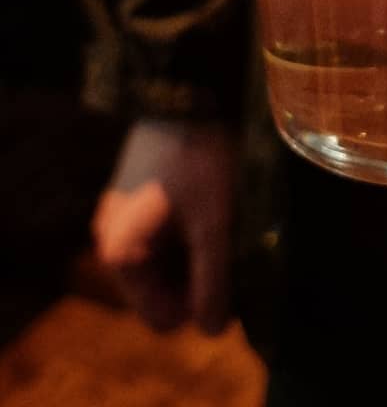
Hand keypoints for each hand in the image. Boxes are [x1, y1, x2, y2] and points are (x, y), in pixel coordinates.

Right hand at [91, 119, 237, 334]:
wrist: (186, 91)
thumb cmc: (201, 158)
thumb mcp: (215, 222)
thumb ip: (213, 279)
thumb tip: (213, 332)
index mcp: (123, 257)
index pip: (163, 318)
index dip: (201, 306)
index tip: (233, 273)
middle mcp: (112, 242)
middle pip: (164, 289)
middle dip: (200, 277)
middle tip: (236, 245)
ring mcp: (122, 217)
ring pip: (166, 260)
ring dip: (197, 252)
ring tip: (229, 221)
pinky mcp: (136, 194)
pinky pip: (164, 234)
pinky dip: (189, 229)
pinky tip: (216, 203)